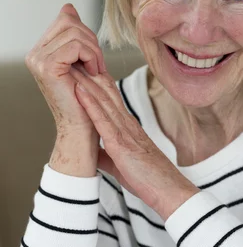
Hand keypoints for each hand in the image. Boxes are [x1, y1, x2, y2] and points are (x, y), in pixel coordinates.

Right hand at [25, 3, 105, 135]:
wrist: (83, 127)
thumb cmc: (87, 98)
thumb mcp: (83, 59)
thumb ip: (75, 34)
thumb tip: (68, 7)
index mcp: (41, 50)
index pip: (66, 20)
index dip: (86, 34)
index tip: (93, 57)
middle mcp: (35, 54)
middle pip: (70, 23)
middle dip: (91, 41)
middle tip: (97, 65)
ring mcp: (38, 60)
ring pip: (75, 33)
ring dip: (94, 51)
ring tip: (96, 71)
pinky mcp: (47, 67)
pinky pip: (76, 46)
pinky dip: (91, 57)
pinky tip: (93, 72)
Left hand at [70, 65, 199, 218]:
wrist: (168, 190)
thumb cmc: (149, 179)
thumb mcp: (123, 164)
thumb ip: (107, 155)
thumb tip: (93, 153)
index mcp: (127, 128)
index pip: (109, 99)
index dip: (94, 82)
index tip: (81, 68)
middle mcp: (127, 124)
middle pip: (105, 93)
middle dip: (88, 74)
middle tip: (73, 55)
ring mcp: (125, 132)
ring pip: (102, 101)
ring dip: (85, 82)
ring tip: (71, 64)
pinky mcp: (122, 144)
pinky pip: (103, 121)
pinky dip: (90, 105)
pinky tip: (79, 91)